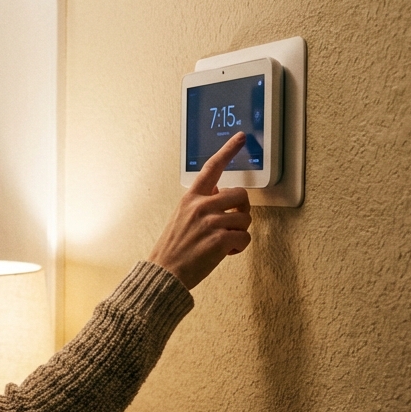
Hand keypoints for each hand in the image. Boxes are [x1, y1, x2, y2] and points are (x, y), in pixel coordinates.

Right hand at [148, 132, 252, 288]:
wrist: (165, 273)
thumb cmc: (173, 249)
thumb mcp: (181, 217)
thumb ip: (200, 204)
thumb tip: (219, 195)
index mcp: (191, 198)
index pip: (212, 168)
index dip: (228, 150)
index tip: (240, 138)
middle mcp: (201, 206)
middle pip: (241, 195)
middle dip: (242, 211)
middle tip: (233, 223)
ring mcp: (210, 222)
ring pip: (245, 218)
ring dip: (240, 231)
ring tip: (225, 242)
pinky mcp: (219, 239)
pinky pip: (245, 237)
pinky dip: (239, 247)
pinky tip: (226, 252)